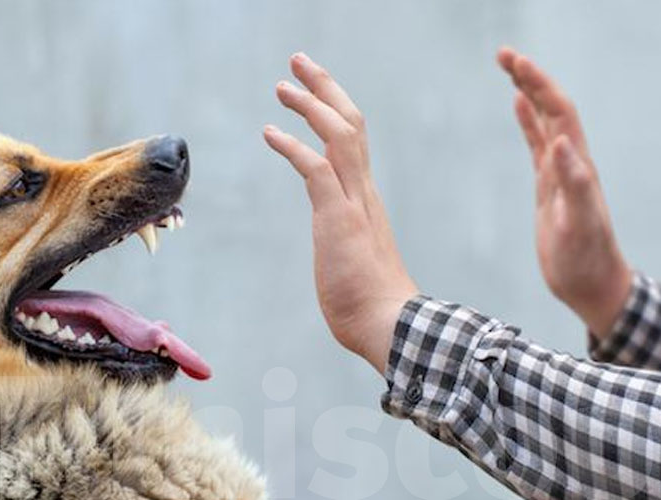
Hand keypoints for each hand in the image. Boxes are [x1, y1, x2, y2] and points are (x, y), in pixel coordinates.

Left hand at [263, 53, 416, 373]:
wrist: (390, 326)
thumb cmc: (371, 304)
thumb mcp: (354, 261)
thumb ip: (346, 244)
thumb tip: (340, 253)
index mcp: (366, 199)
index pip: (354, 140)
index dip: (334, 109)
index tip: (314, 90)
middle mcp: (363, 192)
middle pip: (350, 123)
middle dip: (325, 88)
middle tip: (299, 63)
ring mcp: (353, 203)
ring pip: (338, 135)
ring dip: (310, 105)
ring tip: (283, 86)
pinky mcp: (338, 218)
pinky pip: (315, 169)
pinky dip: (292, 146)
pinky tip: (270, 132)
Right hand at [497, 47, 631, 337]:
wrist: (591, 284)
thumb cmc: (586, 259)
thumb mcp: (579, 224)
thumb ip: (575, 183)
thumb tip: (561, 141)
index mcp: (577, 165)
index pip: (559, 112)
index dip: (539, 85)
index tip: (515, 63)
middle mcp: (571, 162)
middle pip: (551, 107)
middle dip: (530, 78)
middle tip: (503, 54)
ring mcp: (559, 173)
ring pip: (544, 121)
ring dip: (528, 92)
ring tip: (509, 68)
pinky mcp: (549, 186)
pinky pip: (537, 144)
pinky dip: (528, 121)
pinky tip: (518, 106)